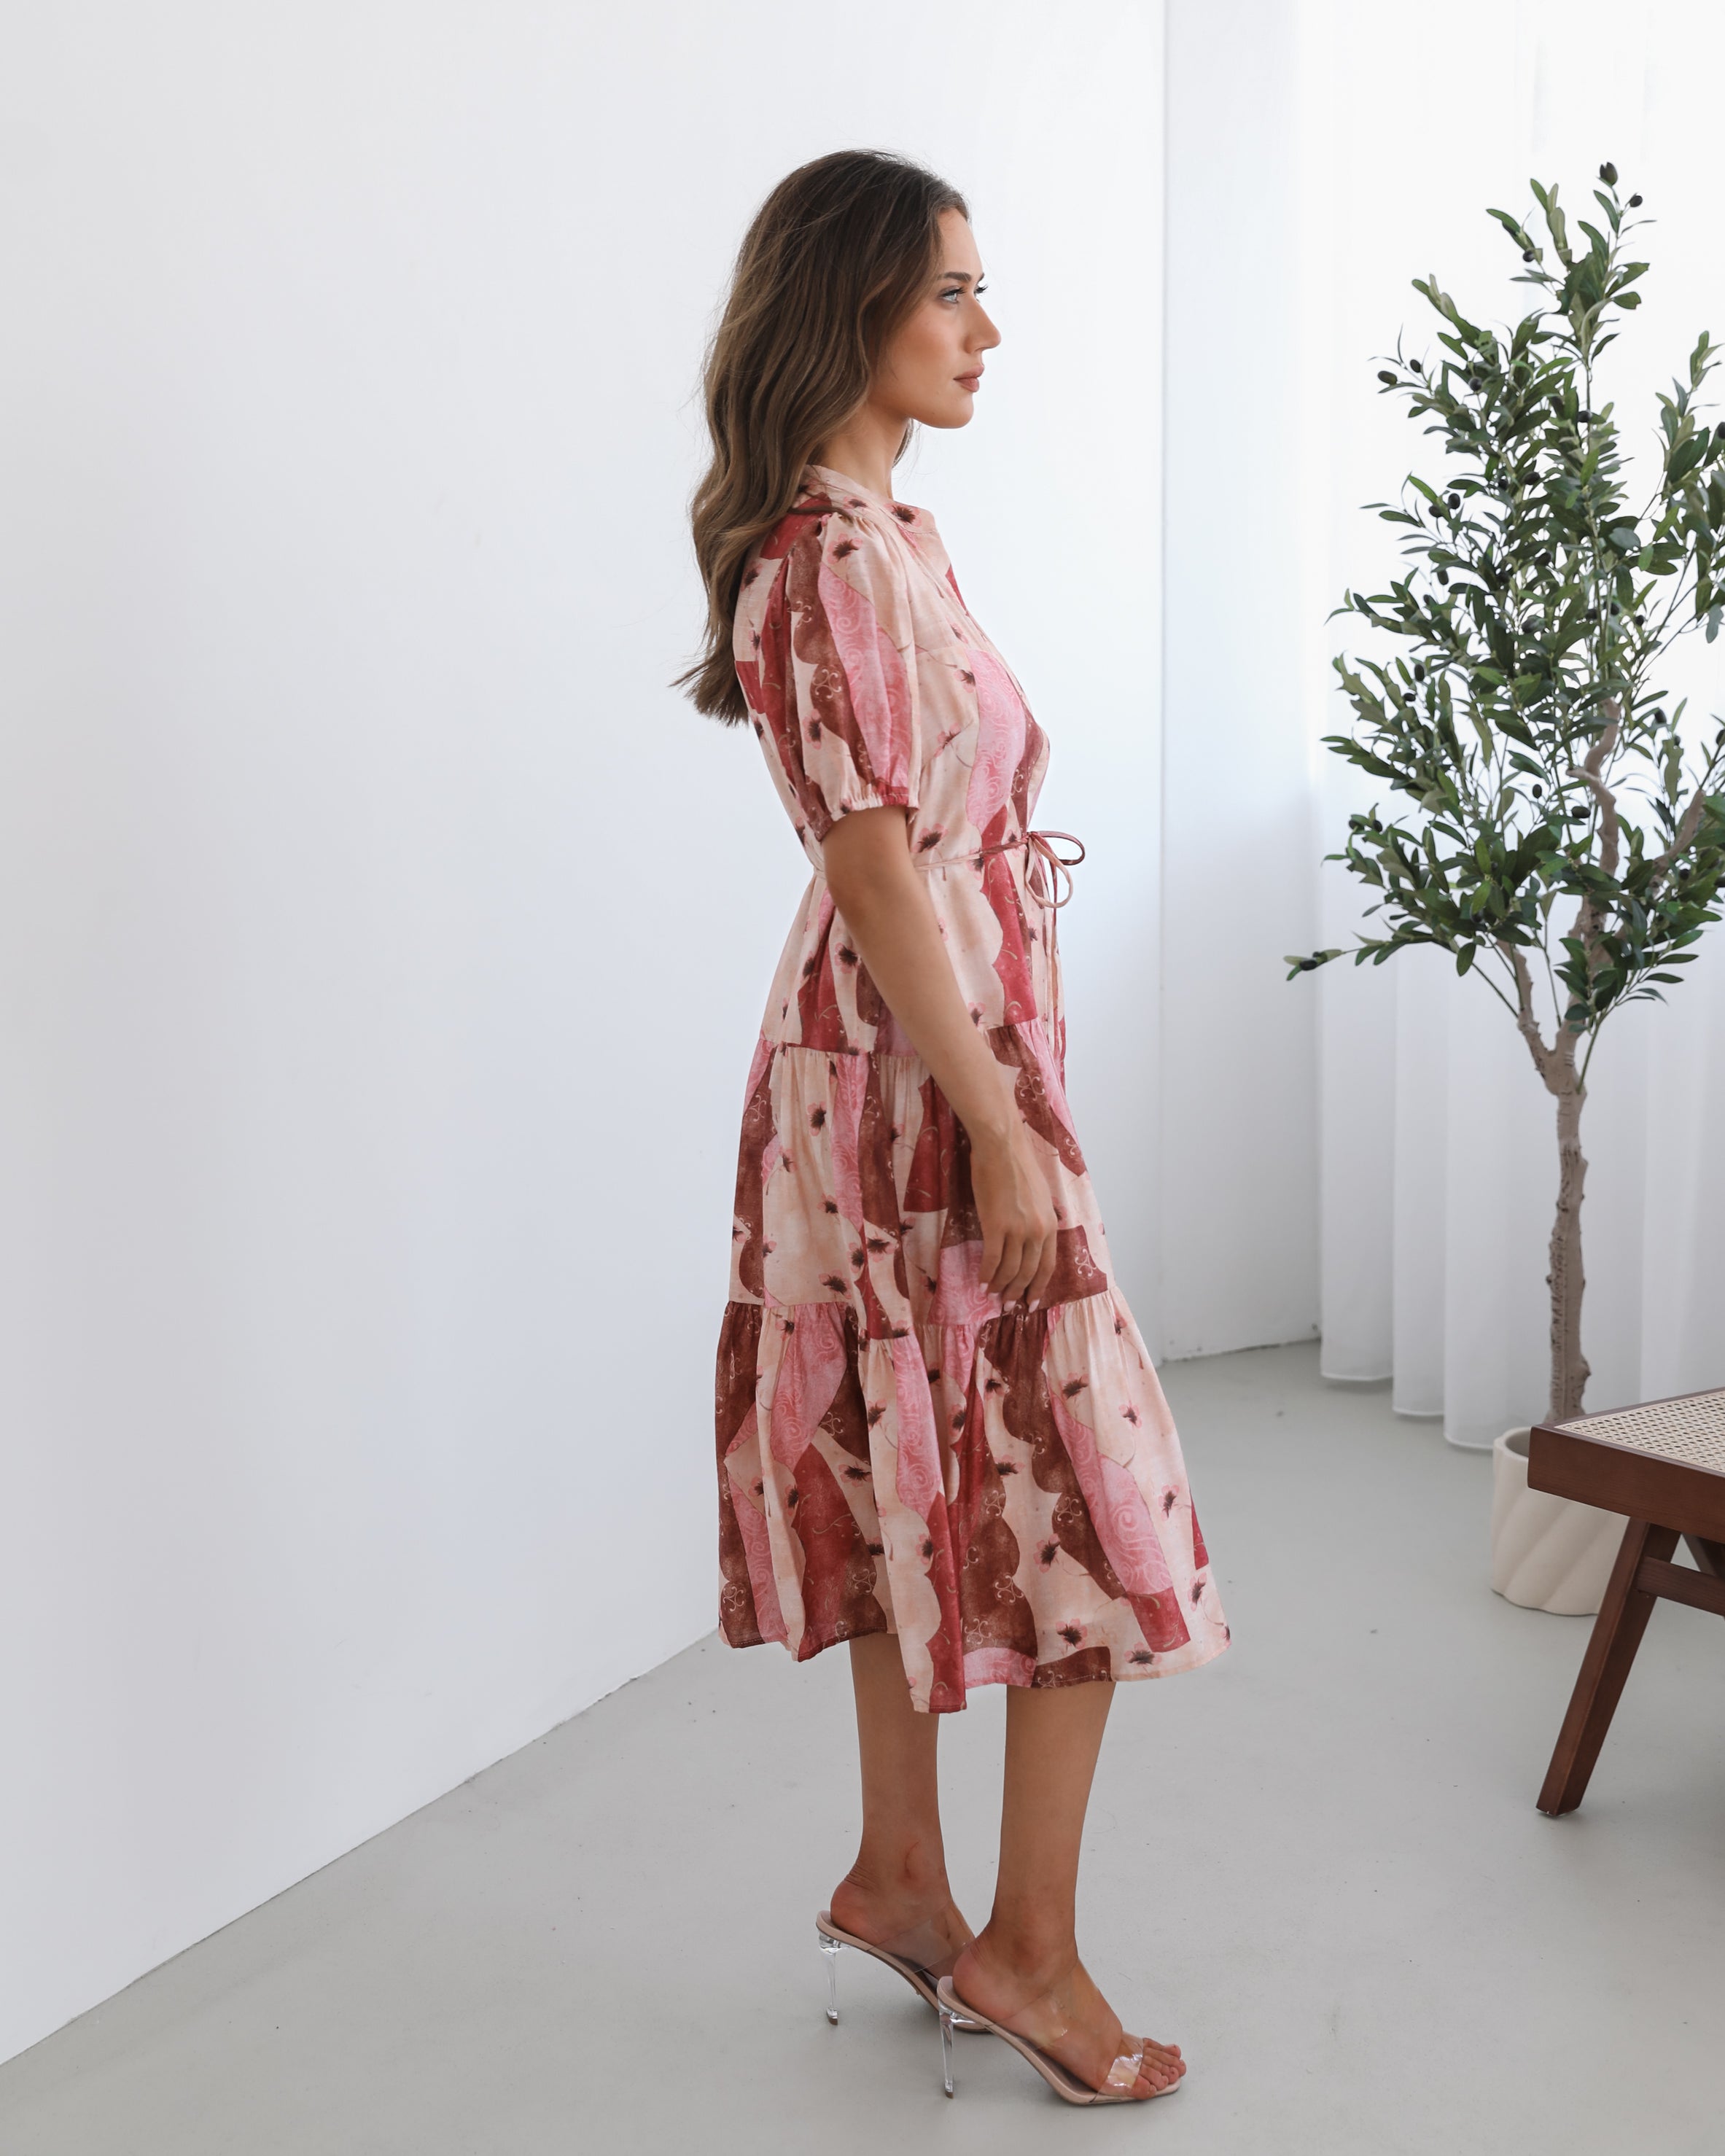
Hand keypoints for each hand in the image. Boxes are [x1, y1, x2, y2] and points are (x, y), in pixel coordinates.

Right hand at [969, 1115, 1057, 1307]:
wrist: (1002, 1147)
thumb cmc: (1018, 1165)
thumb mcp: (1039, 1196)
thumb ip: (1039, 1219)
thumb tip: (1032, 1238)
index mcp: (1050, 1224)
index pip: (1048, 1266)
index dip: (1039, 1287)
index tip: (1031, 1301)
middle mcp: (1038, 1231)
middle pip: (1029, 1272)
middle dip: (1019, 1293)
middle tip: (1008, 1306)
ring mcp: (1018, 1230)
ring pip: (1010, 1270)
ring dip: (1001, 1287)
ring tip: (992, 1296)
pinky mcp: (996, 1226)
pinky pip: (992, 1260)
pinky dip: (987, 1275)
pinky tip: (981, 1283)